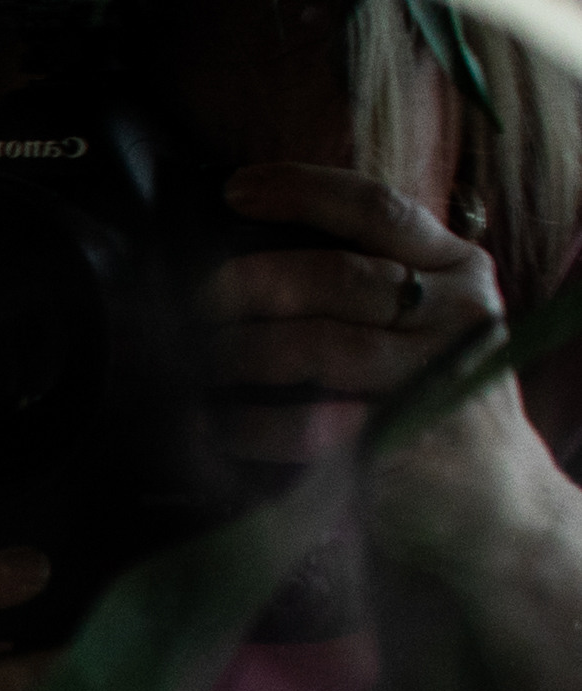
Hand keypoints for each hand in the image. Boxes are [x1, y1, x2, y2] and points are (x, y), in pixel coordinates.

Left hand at [210, 161, 579, 592]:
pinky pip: (310, 424)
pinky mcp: (410, 442)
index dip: (301, 191)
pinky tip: (217, 427)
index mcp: (457, 269)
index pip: (376, 208)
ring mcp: (439, 378)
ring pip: (318, 346)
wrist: (495, 500)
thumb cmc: (427, 393)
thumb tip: (240, 247)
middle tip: (195, 302)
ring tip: (201, 362)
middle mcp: (458, 314)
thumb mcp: (419, 321)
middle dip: (249, 283)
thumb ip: (360, 278)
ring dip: (241, 352)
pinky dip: (251, 425)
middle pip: (336, 277)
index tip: (234, 190)